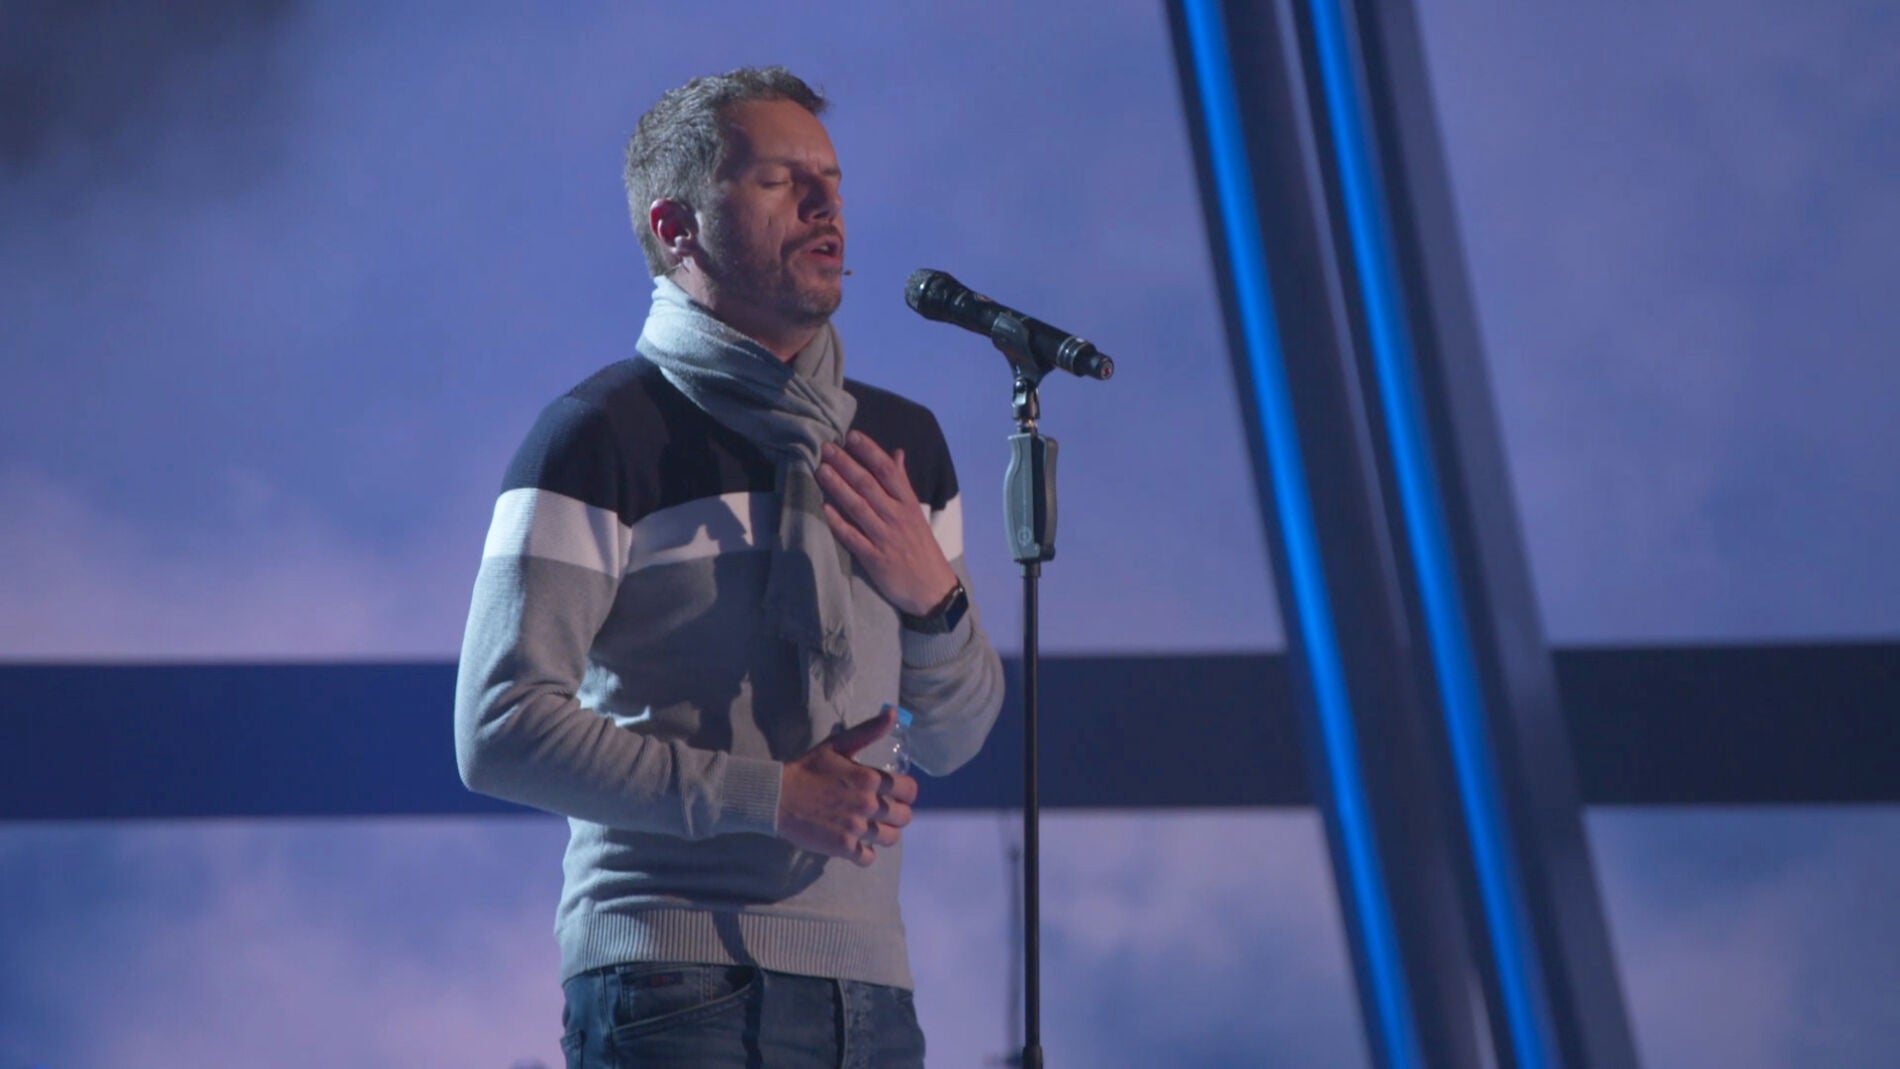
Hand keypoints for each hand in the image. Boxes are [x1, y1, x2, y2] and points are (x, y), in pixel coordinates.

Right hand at [778, 705, 919, 866]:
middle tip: (884, 813)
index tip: (897, 794)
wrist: (777, 797)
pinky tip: (858, 845)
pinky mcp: (843, 847)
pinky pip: (869, 858)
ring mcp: (856, 827)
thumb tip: (892, 714)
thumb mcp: (838, 744)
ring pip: (891, 839)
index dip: (906, 793)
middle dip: (897, 814)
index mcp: (870, 778)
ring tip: (874, 829)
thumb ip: (868, 731)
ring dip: (885, 834)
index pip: (909, 790)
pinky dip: (866, 853)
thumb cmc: (807, 769)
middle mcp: (868, 804)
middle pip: (904, 817)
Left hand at [816, 430, 958, 616]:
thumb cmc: (920, 546)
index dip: (870, 451)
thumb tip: (896, 453)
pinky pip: (853, 538)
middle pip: (869, 485)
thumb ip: (902, 482)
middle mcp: (897, 517)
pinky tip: (824, 508)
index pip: (888, 471)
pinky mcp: (875, 559)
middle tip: (826, 447)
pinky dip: (839, 523)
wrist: (932, 588)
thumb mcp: (916, 511)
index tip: (852, 435)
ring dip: (838, 487)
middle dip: (846, 464)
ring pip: (859, 507)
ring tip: (821, 470)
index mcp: (908, 503)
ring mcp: (885, 538)